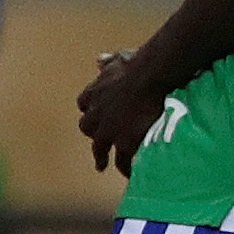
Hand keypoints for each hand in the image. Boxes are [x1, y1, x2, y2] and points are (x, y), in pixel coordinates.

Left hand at [78, 47, 172, 175]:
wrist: (148, 79)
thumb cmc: (137, 66)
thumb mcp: (119, 60)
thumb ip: (108, 63)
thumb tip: (99, 60)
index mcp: (94, 93)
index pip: (84, 104)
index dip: (90, 109)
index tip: (95, 113)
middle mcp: (95, 114)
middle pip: (87, 128)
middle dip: (93, 133)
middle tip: (98, 140)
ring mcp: (108, 130)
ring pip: (99, 148)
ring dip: (100, 157)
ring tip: (102, 166)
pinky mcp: (123, 142)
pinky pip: (122, 160)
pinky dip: (124, 168)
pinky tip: (129, 174)